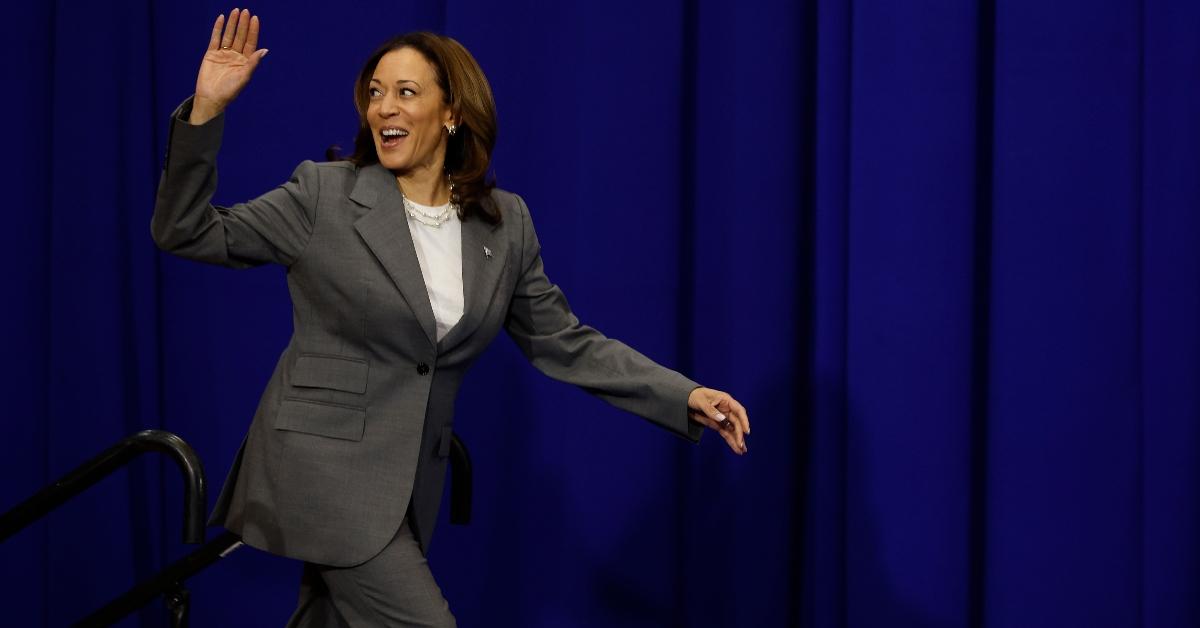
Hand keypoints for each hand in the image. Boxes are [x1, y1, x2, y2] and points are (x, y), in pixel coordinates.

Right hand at [191, 8, 267, 123]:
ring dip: (232, 23)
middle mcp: (235, 56)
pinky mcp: (211, 54)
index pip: (250, 43)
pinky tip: (221, 18)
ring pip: (229, 35)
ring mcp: (223, 54)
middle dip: (243, 24)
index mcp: (245, 62)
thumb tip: (265, 50)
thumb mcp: (244, 77)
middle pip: (240, 36)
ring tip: (236, 11)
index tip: (255, 19)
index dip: (253, 31)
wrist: (211, 98)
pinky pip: (215, 38)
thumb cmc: (229, 91)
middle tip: (246, 11)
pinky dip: (218, 28)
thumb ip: (253, 63)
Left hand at [688, 387, 749, 454]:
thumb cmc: (695, 396)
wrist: (686, 398)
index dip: (744, 420)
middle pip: (736, 423)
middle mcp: (727, 409)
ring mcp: (723, 417)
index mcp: (726, 400)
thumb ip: (711, 411)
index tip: (746, 431)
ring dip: (737, 440)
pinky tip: (736, 448)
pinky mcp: (718, 424)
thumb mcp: (701, 401)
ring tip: (741, 451)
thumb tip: (723, 419)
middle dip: (739, 434)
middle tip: (740, 445)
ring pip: (732, 430)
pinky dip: (730, 440)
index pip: (739, 410)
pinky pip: (726, 432)